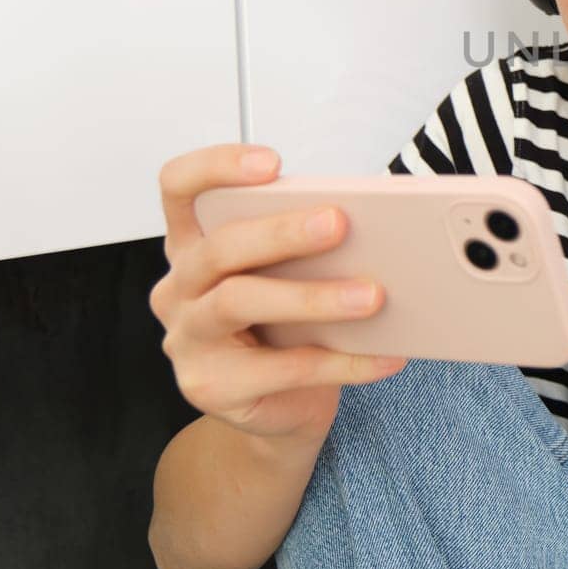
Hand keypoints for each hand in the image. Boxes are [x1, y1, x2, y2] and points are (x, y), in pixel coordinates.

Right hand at [148, 144, 407, 443]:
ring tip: (374, 296)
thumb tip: (375, 226)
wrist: (283, 405)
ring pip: (239, 303)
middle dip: (282, 232)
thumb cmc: (288, 324)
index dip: (215, 167)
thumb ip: (309, 245)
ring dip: (313, 297)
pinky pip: (282, 370)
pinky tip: (388, 355)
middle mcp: (179, 288)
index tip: (273, 163)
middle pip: (219, 248)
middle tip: (339, 223)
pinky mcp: (209, 387)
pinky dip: (343, 361)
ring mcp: (186, 340)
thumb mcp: (292, 274)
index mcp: (193, 244)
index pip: (179, 188)